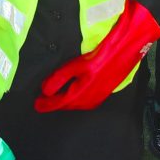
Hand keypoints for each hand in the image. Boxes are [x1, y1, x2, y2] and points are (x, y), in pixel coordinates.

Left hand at [35, 0, 159, 112]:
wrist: (124, 54)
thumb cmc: (100, 57)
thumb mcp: (76, 65)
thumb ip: (59, 78)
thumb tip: (45, 90)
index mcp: (79, 95)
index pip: (58, 104)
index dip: (45, 105)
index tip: (36, 105)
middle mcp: (87, 102)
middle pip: (66, 106)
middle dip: (53, 104)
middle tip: (41, 101)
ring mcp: (96, 100)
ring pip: (75, 104)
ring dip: (64, 102)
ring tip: (53, 98)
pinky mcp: (101, 95)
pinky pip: (83, 102)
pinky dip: (74, 99)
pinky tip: (71, 93)